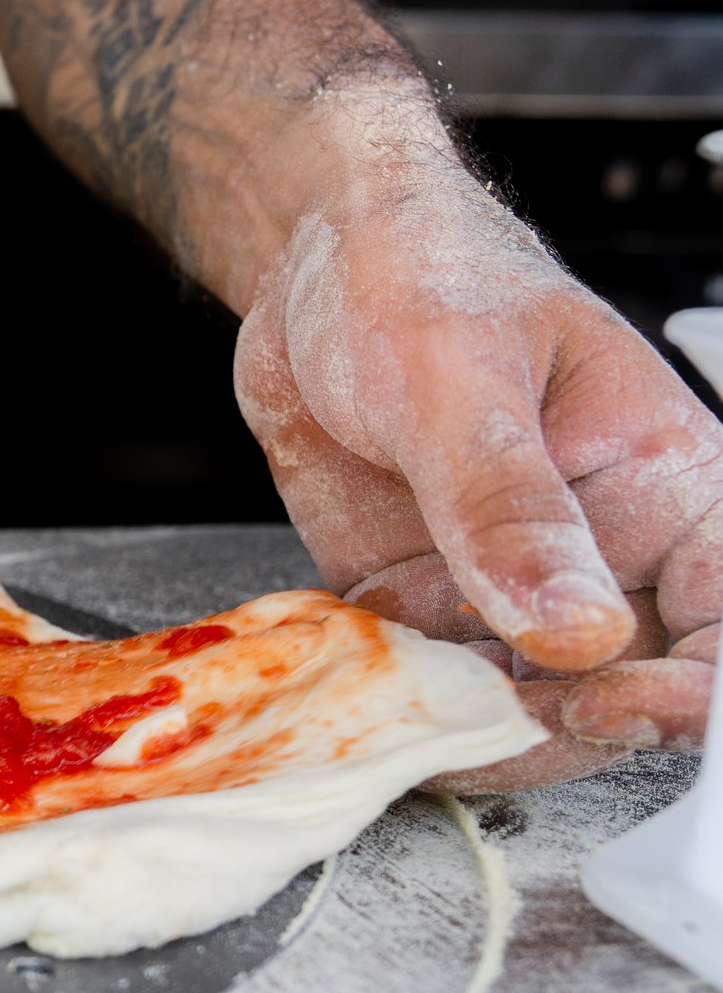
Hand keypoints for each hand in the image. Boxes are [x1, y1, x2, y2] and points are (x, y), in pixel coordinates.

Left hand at [235, 163, 722, 789]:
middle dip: (556, 727)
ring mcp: (505, 588)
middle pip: (623, 698)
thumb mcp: (459, 381)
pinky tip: (349, 658)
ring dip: (458, 719)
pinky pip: (419, 687)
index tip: (608, 703)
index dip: (687, 694)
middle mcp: (599, 555)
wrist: (308, 265)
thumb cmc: (417, 275)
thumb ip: (508, 506)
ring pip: (516, 710)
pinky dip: (387, 697)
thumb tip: (580, 632)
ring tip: (397, 678)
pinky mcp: (420, 605)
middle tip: (475, 709)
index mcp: (666, 488)